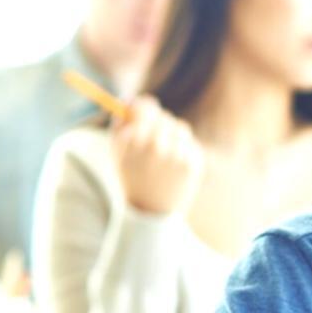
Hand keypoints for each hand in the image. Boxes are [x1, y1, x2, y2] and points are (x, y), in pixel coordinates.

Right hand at [110, 95, 203, 215]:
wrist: (151, 213)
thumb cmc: (132, 178)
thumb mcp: (118, 153)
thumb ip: (120, 124)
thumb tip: (129, 99)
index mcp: (132, 142)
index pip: (143, 108)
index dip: (143, 106)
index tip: (144, 107)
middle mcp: (154, 146)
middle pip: (162, 116)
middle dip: (158, 122)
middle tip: (155, 131)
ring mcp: (176, 154)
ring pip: (179, 127)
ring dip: (172, 135)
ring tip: (164, 155)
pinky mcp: (193, 163)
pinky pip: (190, 143)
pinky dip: (183, 150)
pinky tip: (174, 167)